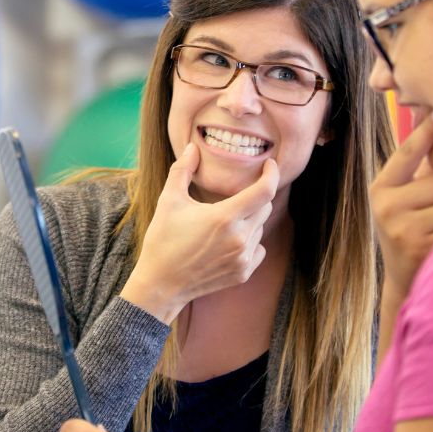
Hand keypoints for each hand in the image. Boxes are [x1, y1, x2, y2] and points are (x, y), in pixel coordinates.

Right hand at [120, 144, 278, 322]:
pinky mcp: (243, 273)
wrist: (161, 284)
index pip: (264, 191)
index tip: (270, 164)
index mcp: (224, 217)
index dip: (271, 174)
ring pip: (260, 229)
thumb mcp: (169, 201)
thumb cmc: (163, 240)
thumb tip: (192, 147)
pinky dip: (249, 242)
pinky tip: (228, 242)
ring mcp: (243, 259)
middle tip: (236, 195)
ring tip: (223, 223)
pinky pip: (258, 249)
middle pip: (264, 208)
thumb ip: (183, 170)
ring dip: (249, 220)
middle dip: (255, 197)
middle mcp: (239, 239)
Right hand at [369, 113, 432, 306]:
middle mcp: (387, 208)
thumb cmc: (409, 229)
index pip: (407, 154)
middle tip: (430, 213)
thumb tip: (432, 119)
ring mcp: (404, 230)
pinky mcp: (424, 248)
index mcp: (380, 190)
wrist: (404, 281)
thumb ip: (414, 169)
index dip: (425, 133)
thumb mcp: (400, 199)